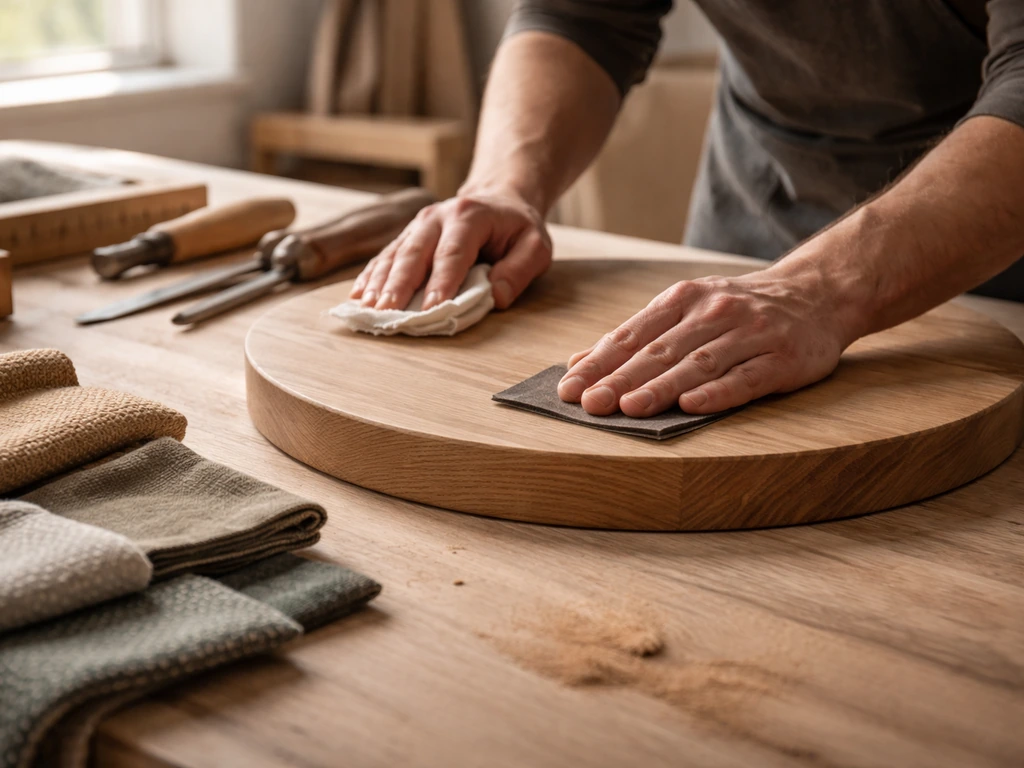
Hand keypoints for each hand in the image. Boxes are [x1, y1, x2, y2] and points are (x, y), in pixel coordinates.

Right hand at [349, 191, 552, 310]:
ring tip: (368, 309)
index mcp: (469, 216)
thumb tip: (496, 297)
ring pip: (394, 255)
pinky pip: (385, 257)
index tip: (431, 309)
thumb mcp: (535, 246)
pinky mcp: (407, 237)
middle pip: (414, 253)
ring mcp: (418, 226)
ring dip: (379, 284)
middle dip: (399, 285)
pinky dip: (371, 277)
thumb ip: (519, 270)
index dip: (441, 282)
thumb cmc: (517, 228)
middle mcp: (437, 217)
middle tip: (387, 313)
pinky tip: (358, 297)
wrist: (499, 200)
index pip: (453, 253)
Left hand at [557, 266, 858, 415]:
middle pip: (660, 350)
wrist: (817, 293)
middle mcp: (714, 312)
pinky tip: (691, 406)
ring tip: (630, 407)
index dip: (600, 362)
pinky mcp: (784, 359)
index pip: (633, 335)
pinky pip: (747, 378)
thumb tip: (578, 362)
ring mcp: (751, 334)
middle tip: (591, 404)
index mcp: (683, 300)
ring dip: (662, 387)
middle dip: (621, 378)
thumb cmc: (738, 309)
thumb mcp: (685, 309)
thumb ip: (636, 336)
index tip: (569, 388)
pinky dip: (718, 392)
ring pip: (699, 364)